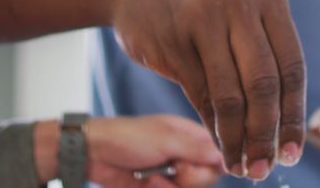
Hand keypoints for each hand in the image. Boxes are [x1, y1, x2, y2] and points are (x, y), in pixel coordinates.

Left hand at [87, 115, 222, 187]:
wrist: (94, 154)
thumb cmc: (128, 137)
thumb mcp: (166, 139)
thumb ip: (197, 149)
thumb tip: (226, 155)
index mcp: (190, 136)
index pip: (218, 153)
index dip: (214, 164)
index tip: (202, 164)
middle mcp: (184, 155)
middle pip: (207, 177)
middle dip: (191, 178)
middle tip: (175, 169)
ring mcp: (171, 173)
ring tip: (152, 178)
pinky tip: (145, 183)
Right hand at [112, 0, 306, 179]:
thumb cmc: (201, 11)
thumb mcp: (240, 13)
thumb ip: (266, 54)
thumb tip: (289, 128)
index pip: (292, 65)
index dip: (294, 114)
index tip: (293, 152)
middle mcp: (239, 1)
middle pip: (264, 83)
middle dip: (266, 133)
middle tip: (265, 167)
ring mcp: (204, 18)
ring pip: (230, 95)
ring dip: (238, 139)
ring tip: (241, 165)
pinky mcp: (173, 40)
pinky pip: (201, 96)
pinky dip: (213, 128)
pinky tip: (220, 146)